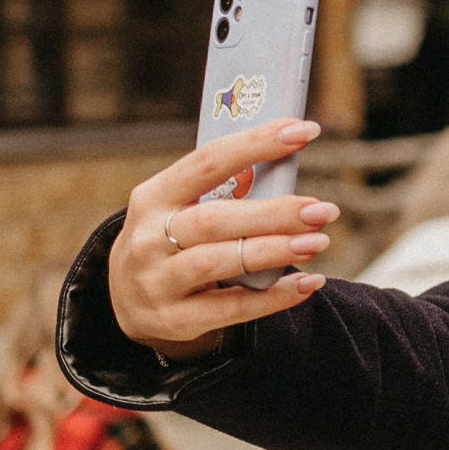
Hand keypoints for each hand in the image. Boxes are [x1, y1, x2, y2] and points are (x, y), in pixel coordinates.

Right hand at [109, 121, 337, 357]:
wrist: (126, 299)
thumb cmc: (172, 238)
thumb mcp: (180, 207)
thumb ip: (223, 192)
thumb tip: (290, 167)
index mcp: (153, 196)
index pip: (208, 161)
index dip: (257, 143)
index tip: (304, 130)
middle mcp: (149, 238)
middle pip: (215, 219)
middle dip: (274, 213)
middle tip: (322, 209)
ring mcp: (157, 281)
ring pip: (221, 262)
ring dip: (275, 251)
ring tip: (318, 242)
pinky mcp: (174, 318)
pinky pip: (231, 307)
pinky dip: (274, 296)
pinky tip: (307, 283)